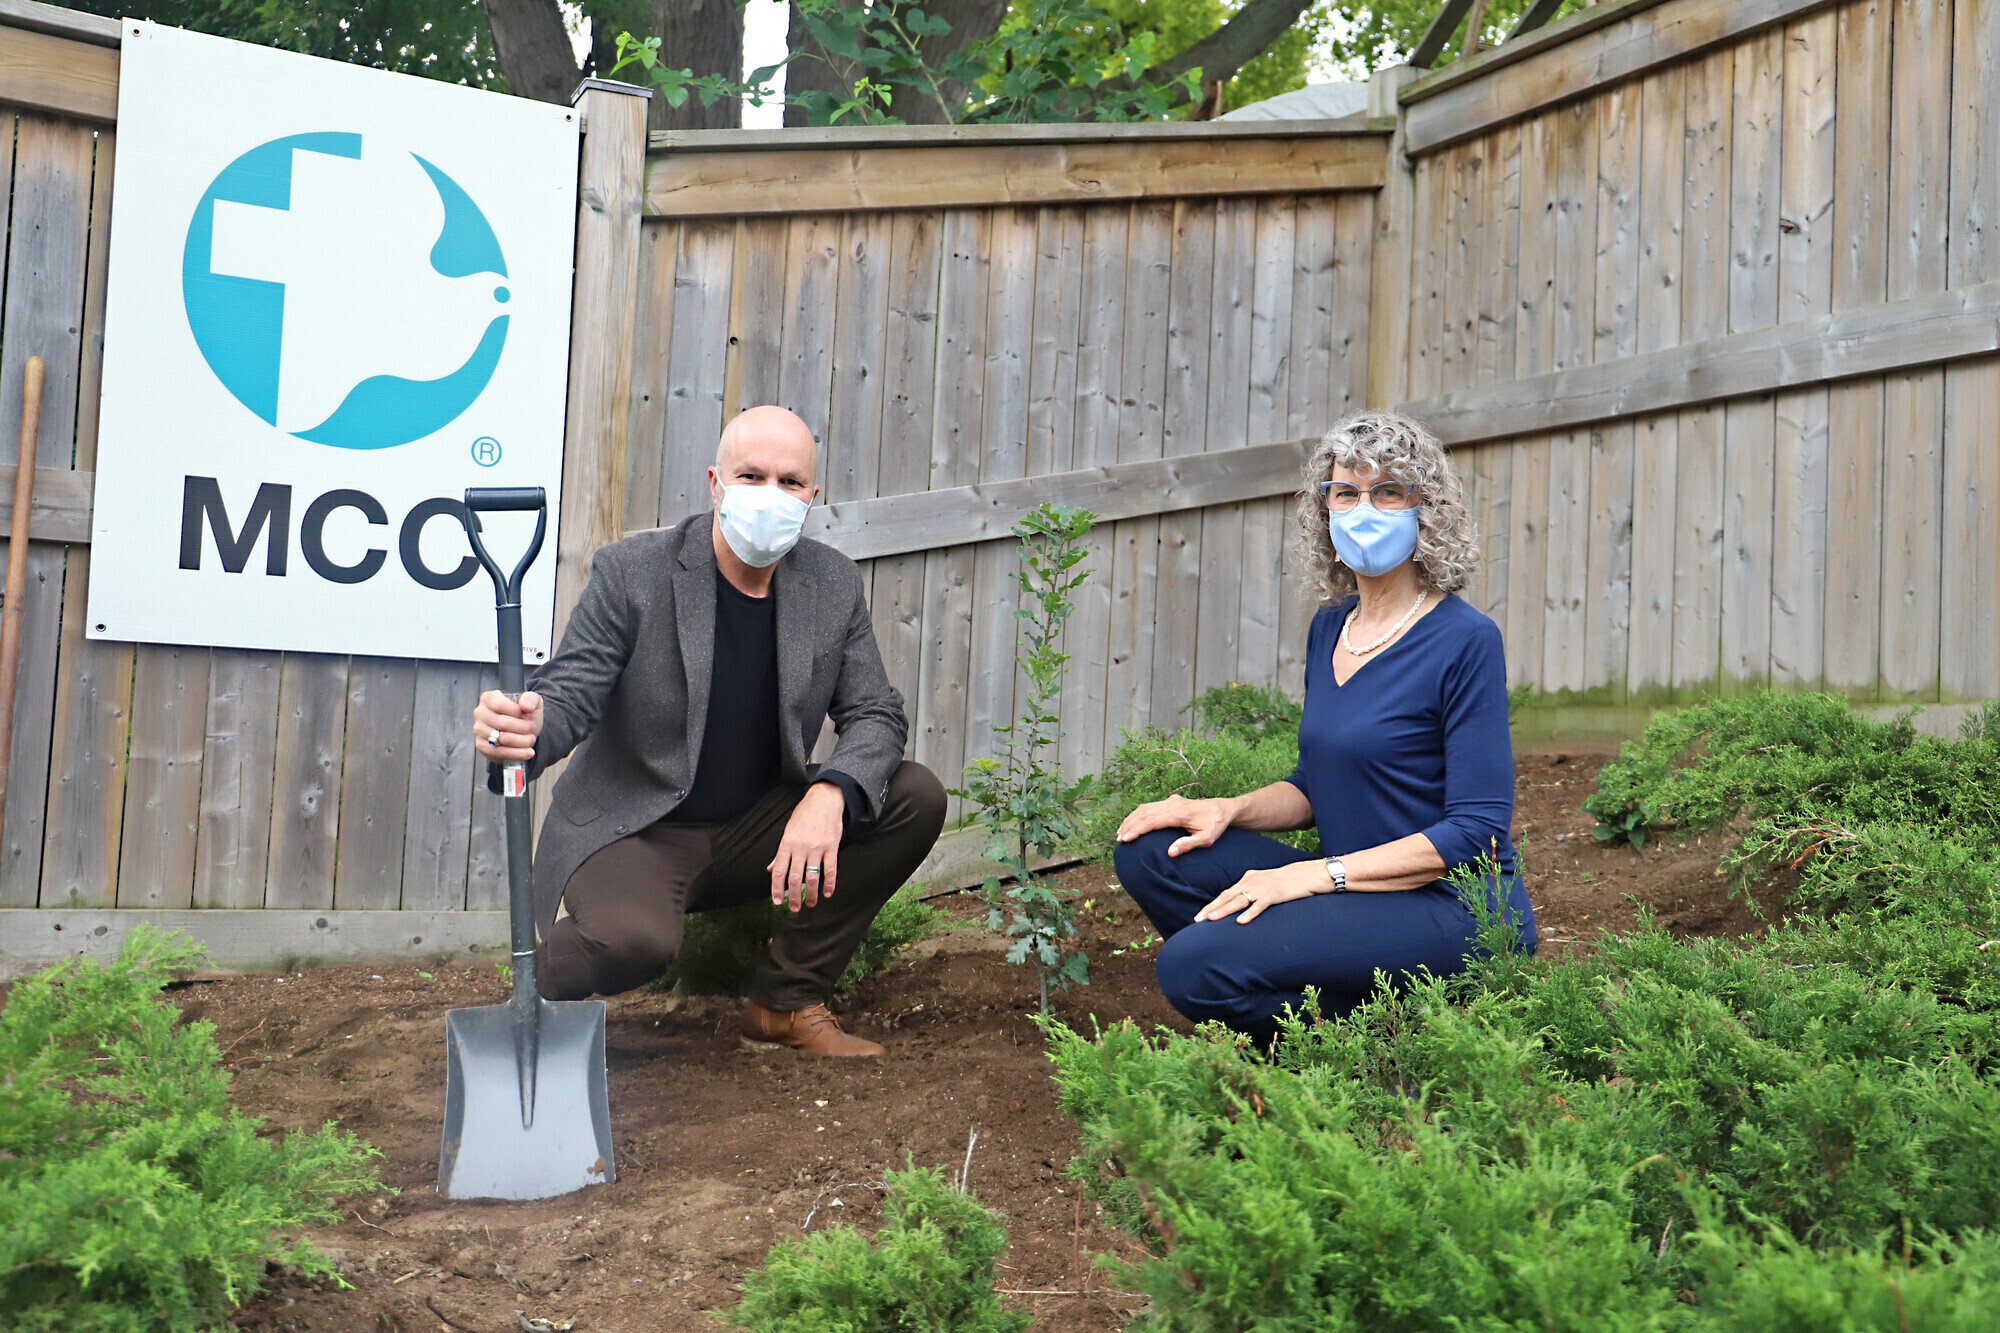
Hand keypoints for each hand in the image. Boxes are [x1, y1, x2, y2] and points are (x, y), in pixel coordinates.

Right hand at [474, 691, 541, 761]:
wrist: (523, 731)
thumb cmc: (525, 714)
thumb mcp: (532, 702)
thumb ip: (531, 699)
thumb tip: (525, 705)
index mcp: (489, 698)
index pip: (499, 705)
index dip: (516, 712)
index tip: (527, 715)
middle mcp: (480, 713)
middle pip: (502, 723)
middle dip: (522, 728)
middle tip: (532, 729)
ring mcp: (478, 730)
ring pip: (502, 739)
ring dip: (521, 741)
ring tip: (531, 740)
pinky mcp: (481, 746)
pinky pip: (499, 752)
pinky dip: (516, 754)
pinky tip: (527, 752)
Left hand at [769, 782, 843, 911]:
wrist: (824, 800)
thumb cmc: (804, 816)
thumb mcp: (788, 832)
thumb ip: (780, 853)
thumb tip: (770, 869)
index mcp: (787, 844)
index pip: (778, 871)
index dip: (776, 888)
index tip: (776, 902)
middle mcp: (800, 847)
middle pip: (795, 878)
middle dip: (793, 897)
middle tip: (794, 908)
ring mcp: (817, 848)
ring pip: (813, 877)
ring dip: (811, 894)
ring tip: (811, 904)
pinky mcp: (832, 847)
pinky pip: (831, 870)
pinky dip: (829, 884)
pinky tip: (827, 893)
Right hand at [1115, 794, 1234, 856]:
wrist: (1222, 808)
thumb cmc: (1215, 825)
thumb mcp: (1206, 839)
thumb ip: (1188, 845)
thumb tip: (1169, 853)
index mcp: (1180, 813)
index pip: (1152, 821)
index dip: (1136, 830)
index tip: (1125, 839)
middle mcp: (1172, 804)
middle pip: (1144, 813)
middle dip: (1129, 825)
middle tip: (1118, 839)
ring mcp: (1170, 801)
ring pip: (1145, 807)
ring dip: (1131, 819)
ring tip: (1121, 832)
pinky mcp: (1170, 801)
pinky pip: (1150, 806)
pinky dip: (1138, 814)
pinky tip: (1132, 822)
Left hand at [1195, 860, 1325, 924]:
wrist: (1307, 874)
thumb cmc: (1286, 882)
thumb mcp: (1264, 884)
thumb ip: (1251, 892)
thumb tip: (1238, 906)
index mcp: (1248, 879)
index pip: (1225, 893)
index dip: (1212, 905)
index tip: (1199, 915)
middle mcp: (1252, 881)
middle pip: (1227, 897)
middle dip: (1211, 908)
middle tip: (1197, 919)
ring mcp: (1263, 888)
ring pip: (1239, 900)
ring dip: (1224, 910)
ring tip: (1211, 919)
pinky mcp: (1275, 894)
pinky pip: (1260, 905)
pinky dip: (1250, 913)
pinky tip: (1241, 921)